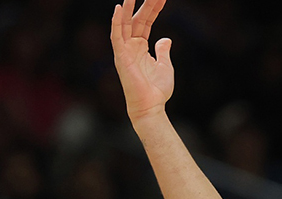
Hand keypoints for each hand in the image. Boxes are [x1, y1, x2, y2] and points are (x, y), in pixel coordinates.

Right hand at [111, 0, 173, 121]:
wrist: (150, 106)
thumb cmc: (157, 90)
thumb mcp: (165, 66)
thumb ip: (163, 51)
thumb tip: (166, 39)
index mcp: (141, 46)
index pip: (146, 22)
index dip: (153, 9)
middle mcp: (130, 45)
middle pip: (137, 19)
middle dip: (144, 4)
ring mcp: (124, 50)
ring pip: (124, 23)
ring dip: (128, 7)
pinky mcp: (120, 56)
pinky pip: (116, 35)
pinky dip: (115, 21)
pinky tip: (118, 8)